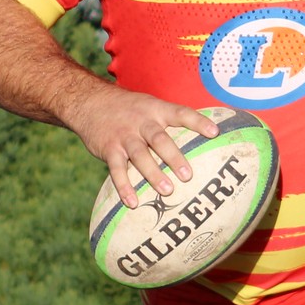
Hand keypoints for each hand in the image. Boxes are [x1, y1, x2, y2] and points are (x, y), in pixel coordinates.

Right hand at [59, 87, 216, 207]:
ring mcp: (124, 135)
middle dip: (174, 157)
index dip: (197, 122)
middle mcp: (141, 121)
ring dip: (153, 173)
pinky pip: (116, 169)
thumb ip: (169, 120)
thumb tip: (203, 136)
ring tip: (167, 190)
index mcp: (156, 109)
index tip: (215, 133)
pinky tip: (133, 202)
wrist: (90, 101)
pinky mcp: (108, 148)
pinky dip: (124, 186)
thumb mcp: (149, 105)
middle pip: (159, 138)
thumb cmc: (129, 109)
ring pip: (139, 154)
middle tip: (188, 175)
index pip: (180, 113)